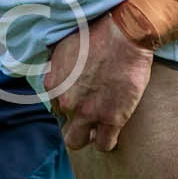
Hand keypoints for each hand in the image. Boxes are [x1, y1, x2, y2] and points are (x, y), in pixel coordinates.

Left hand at [45, 13, 153, 152]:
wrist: (124, 34)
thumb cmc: (97, 34)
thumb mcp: (65, 47)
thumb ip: (58, 67)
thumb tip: (57, 74)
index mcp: (53, 85)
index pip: (56, 107)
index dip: (71, 105)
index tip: (83, 101)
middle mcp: (66, 102)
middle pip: (65, 127)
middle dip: (76, 124)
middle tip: (91, 116)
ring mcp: (88, 113)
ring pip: (78, 141)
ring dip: (89, 136)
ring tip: (100, 130)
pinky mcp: (111, 119)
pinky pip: (104, 144)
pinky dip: (108, 143)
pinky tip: (113, 134)